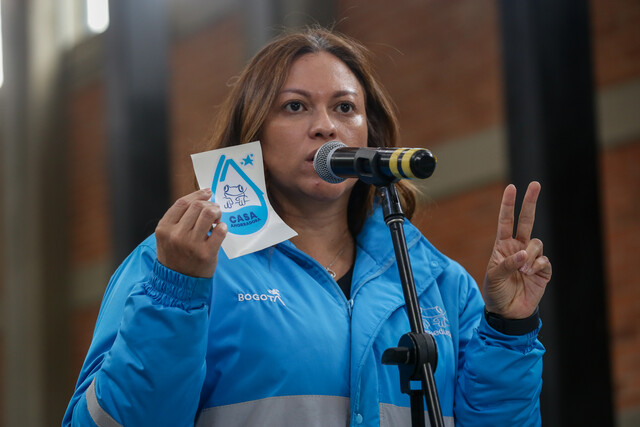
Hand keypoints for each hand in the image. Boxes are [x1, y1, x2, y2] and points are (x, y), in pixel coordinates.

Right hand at [155, 188, 226, 277]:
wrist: (178, 282)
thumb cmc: (175, 255)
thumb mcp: (167, 235)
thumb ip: (178, 218)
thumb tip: (202, 197)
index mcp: (164, 228)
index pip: (183, 203)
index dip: (198, 195)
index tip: (207, 193)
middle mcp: (176, 235)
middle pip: (198, 207)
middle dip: (210, 205)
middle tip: (214, 211)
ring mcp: (192, 245)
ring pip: (209, 214)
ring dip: (217, 213)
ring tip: (217, 219)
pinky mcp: (206, 254)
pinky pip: (220, 231)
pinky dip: (223, 227)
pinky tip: (220, 229)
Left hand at [483, 182, 551, 318]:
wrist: (508, 313)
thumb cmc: (496, 293)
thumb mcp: (494, 277)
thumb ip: (506, 264)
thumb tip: (524, 254)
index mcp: (502, 246)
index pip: (506, 221)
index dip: (508, 205)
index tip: (511, 188)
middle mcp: (518, 248)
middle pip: (526, 221)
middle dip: (530, 202)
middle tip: (535, 184)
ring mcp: (531, 258)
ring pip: (537, 243)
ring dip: (530, 254)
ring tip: (523, 270)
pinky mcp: (543, 270)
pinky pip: (544, 260)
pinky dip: (537, 266)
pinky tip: (531, 274)